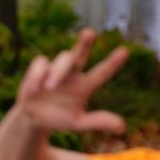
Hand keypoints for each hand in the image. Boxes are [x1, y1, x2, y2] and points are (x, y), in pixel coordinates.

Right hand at [14, 28, 129, 133]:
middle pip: (81, 54)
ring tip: (49, 87)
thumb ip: (98, 122)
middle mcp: (73, 74)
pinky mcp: (39, 68)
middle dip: (85, 43)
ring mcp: (57, 69)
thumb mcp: (79, 123)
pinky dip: (39, 74)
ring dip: (58, 72)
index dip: (113, 62)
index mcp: (85, 86)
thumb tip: (122, 127)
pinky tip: (35, 87)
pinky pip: (41, 63)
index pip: (103, 72)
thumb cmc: (60, 119)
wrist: (33, 118)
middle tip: (90, 32)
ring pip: (63, 59)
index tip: (125, 51)